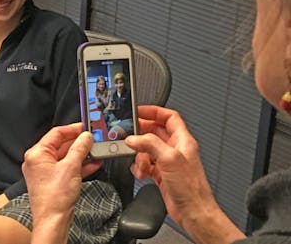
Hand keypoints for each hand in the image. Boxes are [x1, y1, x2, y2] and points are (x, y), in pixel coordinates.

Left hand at [22, 123, 101, 243]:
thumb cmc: (54, 198)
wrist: (53, 222)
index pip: (56, 133)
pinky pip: (67, 168)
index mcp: (37, 154)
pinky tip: (93, 164)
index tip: (85, 127)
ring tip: (95, 151)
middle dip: (79, 143)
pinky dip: (80, 165)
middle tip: (93, 139)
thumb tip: (85, 137)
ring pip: (66, 157)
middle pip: (61, 144)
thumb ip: (79, 148)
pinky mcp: (53, 181)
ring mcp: (45, 172)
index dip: (72, 129)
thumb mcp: (71, 167)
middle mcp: (38, 161)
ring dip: (81, 154)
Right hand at [125, 106, 243, 243]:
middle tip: (130, 136)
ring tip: (141, 163)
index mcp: (182, 140)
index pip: (168, 117)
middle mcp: (175, 149)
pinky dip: (140, 167)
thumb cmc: (191, 189)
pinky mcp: (161, 174)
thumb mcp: (169, 159)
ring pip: (147, 149)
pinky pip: (145, 164)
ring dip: (139, 155)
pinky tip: (141, 173)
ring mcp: (168, 162)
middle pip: (154, 132)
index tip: (138, 111)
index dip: (153, 111)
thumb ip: (150, 144)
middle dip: (141, 134)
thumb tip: (134, 138)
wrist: (193, 212)